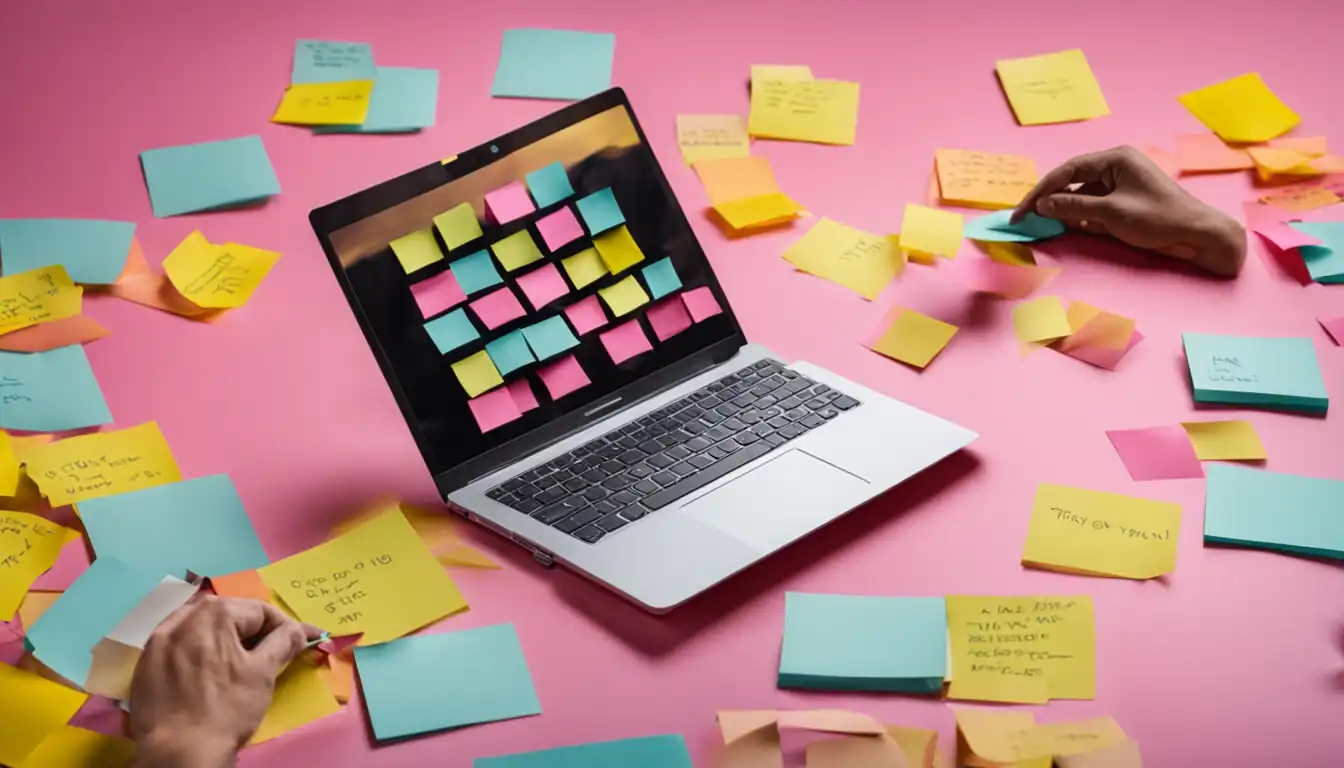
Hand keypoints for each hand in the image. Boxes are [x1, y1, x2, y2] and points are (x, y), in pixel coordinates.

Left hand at [130, 596, 318, 767]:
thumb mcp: (262, 674)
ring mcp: (158, 640)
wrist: (175, 753)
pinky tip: (204, 667)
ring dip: (222, 635)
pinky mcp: (144, 662)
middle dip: (253, 629)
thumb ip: (283, 642)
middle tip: (271, 651)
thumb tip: (298, 630)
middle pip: (228, 613)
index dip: (285, 626)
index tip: (299, 641)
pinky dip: (196, 648)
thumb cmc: (226, 710)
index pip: (260, 610)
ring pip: (199, 626)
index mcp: (215, 614)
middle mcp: (182, 618)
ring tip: (237, 657)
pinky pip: (177, 643)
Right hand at [1012, 146, 1246, 276]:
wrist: (1197, 235)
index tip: (1021, 210)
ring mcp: (1120, 185)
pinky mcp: (1123, 202)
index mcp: (1115, 159)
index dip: (1040, 191)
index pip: (1068, 171)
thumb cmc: (1159, 218)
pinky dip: (1079, 218)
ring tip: (1043, 226)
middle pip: (1071, 181)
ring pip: (1081, 196)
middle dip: (1049, 200)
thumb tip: (1042, 205)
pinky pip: (1093, 206)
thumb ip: (1074, 208)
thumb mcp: (1112, 213)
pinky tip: (1067, 228)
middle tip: (1025, 218)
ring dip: (1063, 211)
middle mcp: (1116, 167)